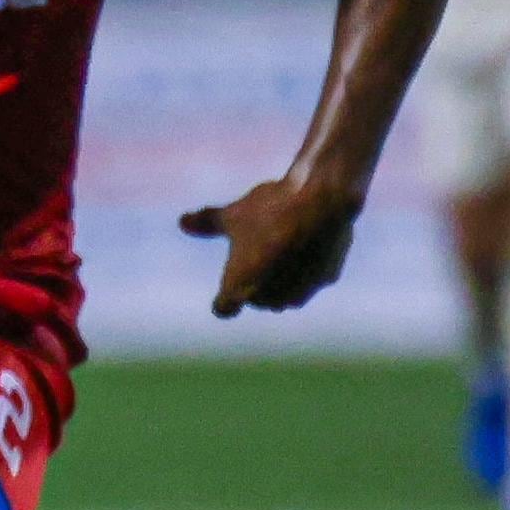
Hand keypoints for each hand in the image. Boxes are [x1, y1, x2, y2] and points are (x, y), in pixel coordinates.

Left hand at [179, 167, 366, 316]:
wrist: (321, 202)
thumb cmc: (269, 210)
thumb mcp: (232, 215)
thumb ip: (206, 223)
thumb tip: (182, 222)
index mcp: (239, 287)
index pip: (224, 308)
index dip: (224, 301)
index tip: (225, 295)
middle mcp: (269, 298)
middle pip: (257, 300)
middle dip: (255, 285)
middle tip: (258, 257)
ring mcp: (302, 291)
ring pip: (287, 295)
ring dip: (282, 283)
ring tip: (281, 251)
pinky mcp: (327, 279)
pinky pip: (313, 279)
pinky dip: (308, 269)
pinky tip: (308, 244)